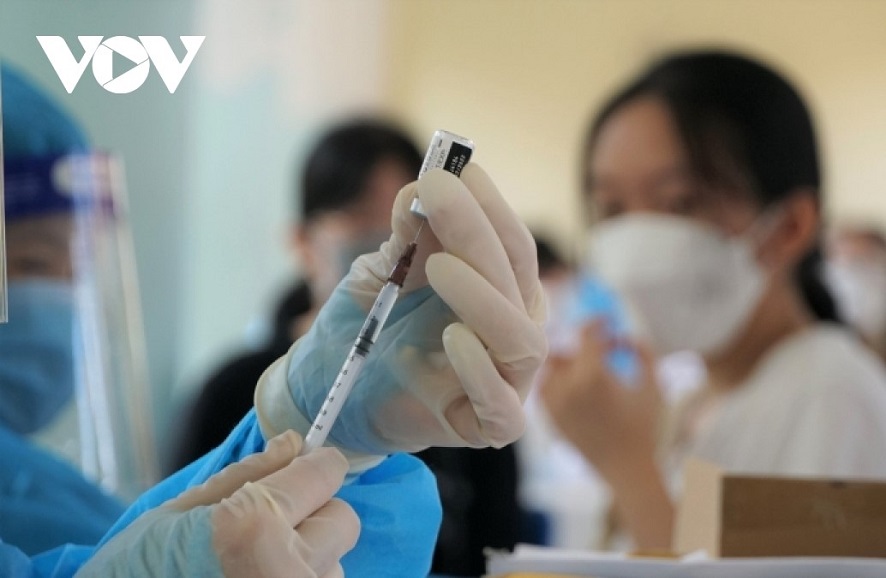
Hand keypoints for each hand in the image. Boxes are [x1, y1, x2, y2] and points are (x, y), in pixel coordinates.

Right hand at [75, 431, 358, 577]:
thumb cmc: (134, 571)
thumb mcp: (180, 511)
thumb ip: (247, 475)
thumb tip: (295, 444)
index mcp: (255, 526)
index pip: (325, 474)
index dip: (317, 465)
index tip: (309, 465)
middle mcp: (290, 569)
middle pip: (342, 518)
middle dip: (314, 512)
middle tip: (271, 521)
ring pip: (336, 561)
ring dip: (308, 554)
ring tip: (256, 563)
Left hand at [255, 163, 546, 460]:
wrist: (332, 389)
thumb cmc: (368, 326)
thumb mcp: (383, 272)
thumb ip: (408, 235)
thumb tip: (423, 186)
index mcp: (501, 291)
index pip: (510, 244)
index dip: (490, 205)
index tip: (460, 167)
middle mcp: (513, 330)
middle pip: (515, 280)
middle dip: (476, 232)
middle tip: (437, 192)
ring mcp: (506, 381)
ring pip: (521, 339)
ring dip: (483, 297)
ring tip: (438, 266)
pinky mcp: (486, 426)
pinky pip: (502, 407)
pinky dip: (480, 371)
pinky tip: (453, 338)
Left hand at [539, 320, 661, 480]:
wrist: (626, 469)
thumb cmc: (644, 427)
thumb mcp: (652, 385)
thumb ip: (642, 351)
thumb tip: (623, 336)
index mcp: (593, 375)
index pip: (586, 334)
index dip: (597, 323)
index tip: (608, 322)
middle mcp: (567, 386)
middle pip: (566, 349)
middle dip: (585, 346)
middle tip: (604, 349)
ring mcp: (554, 403)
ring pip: (550, 368)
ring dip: (567, 362)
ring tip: (588, 368)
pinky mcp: (549, 417)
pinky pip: (544, 388)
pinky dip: (556, 380)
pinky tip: (575, 385)